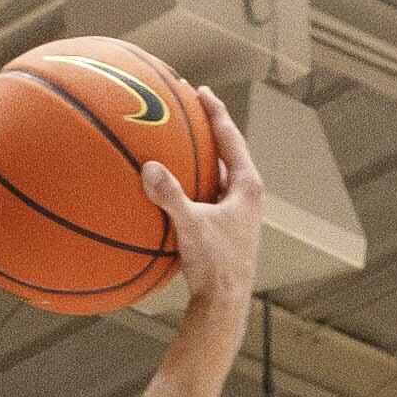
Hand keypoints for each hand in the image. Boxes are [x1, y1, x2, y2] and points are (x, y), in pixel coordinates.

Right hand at [144, 92, 264, 318]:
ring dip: (202, 158)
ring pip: (219, 175)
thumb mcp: (191, 227)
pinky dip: (193, 185)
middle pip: (228, 151)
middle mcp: (247, 196)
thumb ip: (170, 196)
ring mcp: (238, 213)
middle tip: (189, 108)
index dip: (214, 111)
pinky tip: (172, 187)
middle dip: (208, 129)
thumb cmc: (215, 266)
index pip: (230, 137)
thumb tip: (148, 168)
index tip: (199, 90)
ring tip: (181, 142)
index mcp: (247, 186)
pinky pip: (208, 196)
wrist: (226, 306)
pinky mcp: (227, 229)